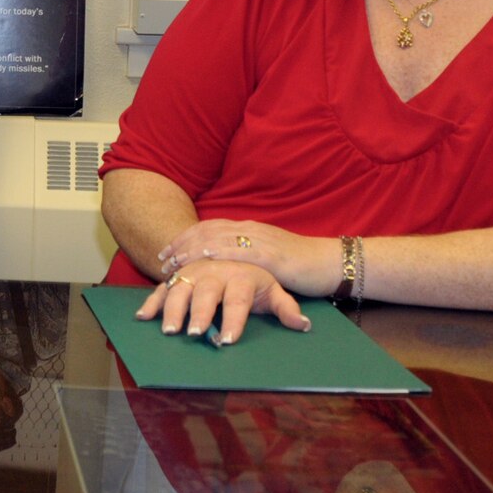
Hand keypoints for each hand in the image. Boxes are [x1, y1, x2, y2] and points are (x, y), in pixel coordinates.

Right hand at [134, 258, 311, 344]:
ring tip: (169, 330)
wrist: (236, 246)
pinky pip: (163, 287)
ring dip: (173, 309)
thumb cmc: (256, 276)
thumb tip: (303, 326)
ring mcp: (194, 272)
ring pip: (181, 288)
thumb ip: (286, 308)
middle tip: (196, 334)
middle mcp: (216, 272)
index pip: (238, 300)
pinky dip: (152, 300)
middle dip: (200, 314)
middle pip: (207, 293)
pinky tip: (143, 316)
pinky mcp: (179, 275)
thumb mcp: (274, 289)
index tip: (228, 341)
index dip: (233, 320)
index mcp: (242, 276)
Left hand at [157, 220, 337, 295]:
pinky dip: (219, 253)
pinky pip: (240, 251)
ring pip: (217, 239)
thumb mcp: (267, 255)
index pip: (208, 228)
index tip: (166, 251)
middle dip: (181, 245)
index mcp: (249, 229)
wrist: (330, 262)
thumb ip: (246, 254)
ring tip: (174, 264)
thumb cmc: (299, 264)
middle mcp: (250, 230)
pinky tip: (204, 258)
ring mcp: (260, 240)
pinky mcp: (270, 255)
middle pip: (207, 232)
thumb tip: (222, 265)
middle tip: (162, 260)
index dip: (185, 238)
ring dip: (192, 251)